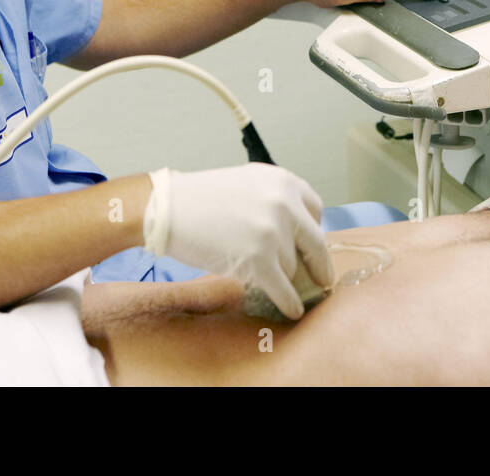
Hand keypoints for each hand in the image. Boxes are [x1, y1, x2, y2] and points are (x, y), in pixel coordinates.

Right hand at [142, 164, 333, 319]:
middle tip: (322, 277)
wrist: (167, 208)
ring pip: (292, 266)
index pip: (315, 210)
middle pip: (314, 242)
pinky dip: (289, 302)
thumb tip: (297, 235)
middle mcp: (284, 204)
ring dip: (281, 275)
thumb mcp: (249, 183)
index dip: (312, 230)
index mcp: (283, 181)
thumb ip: (276, 200)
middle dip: (319, 263)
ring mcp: (272, 233)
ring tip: (266, 278)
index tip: (310, 244)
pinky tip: (293, 309)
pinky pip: (283, 288)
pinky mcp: (258, 260)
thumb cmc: (201, 198)